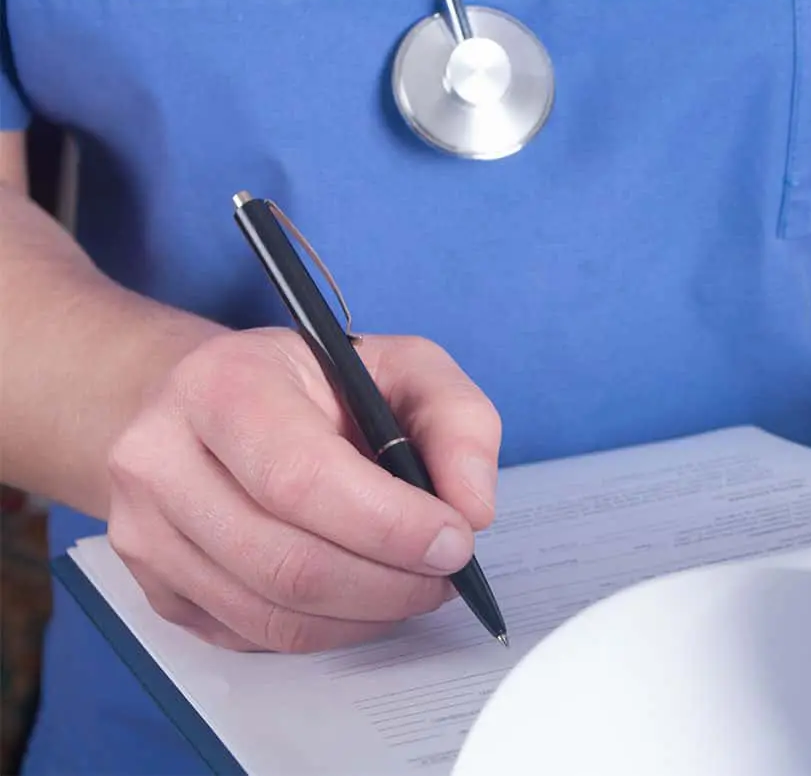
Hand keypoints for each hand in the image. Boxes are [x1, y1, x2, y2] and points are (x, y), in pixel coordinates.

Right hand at [106, 328, 499, 651]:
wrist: (211, 400)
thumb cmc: (315, 383)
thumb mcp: (404, 365)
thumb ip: (458, 421)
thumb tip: (473, 508)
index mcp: (221, 384)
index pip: (301, 479)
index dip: (389, 526)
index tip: (454, 541)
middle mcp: (160, 457)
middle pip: (287, 563)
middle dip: (390, 583)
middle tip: (447, 574)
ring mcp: (145, 531)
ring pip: (272, 614)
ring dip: (367, 614)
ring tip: (415, 585)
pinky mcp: (154, 588)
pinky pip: (252, 637)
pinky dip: (328, 630)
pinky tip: (363, 596)